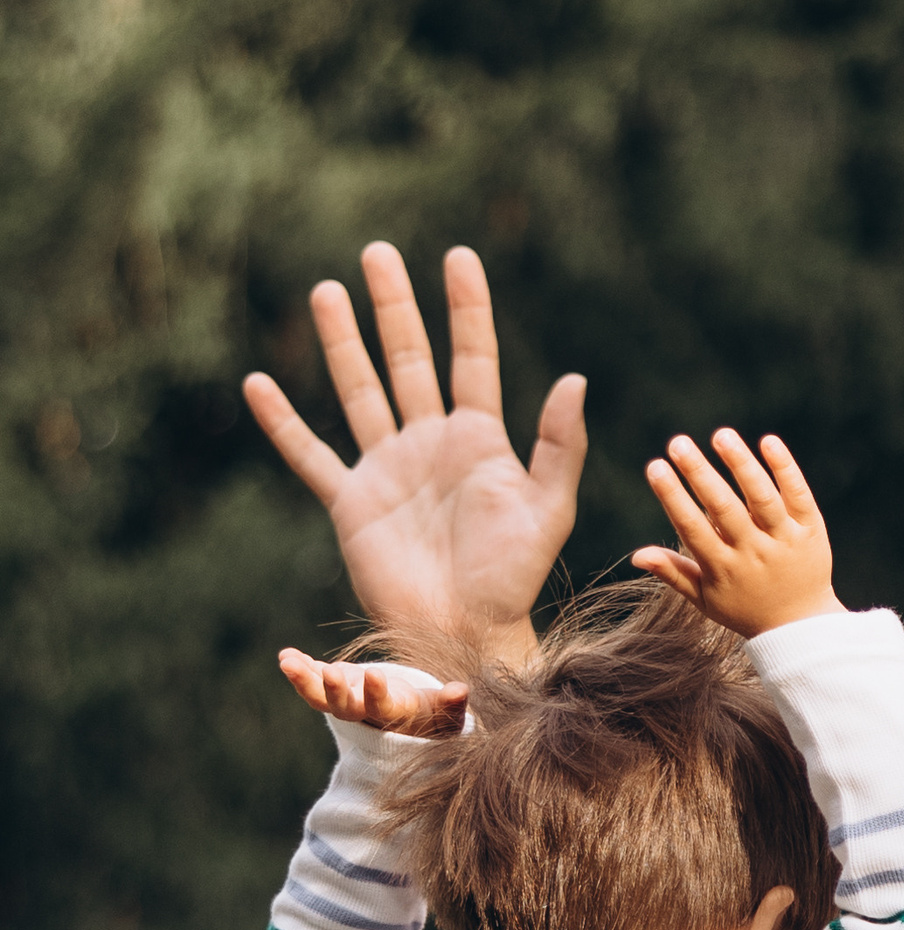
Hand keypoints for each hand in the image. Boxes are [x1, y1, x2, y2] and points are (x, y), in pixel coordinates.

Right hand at [244, 243, 585, 653]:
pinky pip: (310, 456)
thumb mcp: (547, 511)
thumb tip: (575, 378)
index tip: (458, 256)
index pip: (472, 358)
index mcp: (479, 442)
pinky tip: (258, 385)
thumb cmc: (512, 579)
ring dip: (342, 342)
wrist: (465, 633)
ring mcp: (388, 470)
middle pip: (408, 360)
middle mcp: (430, 445)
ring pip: (360, 391)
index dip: (467, 309)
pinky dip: (282, 423)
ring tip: (328, 290)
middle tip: (377, 252)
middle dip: (394, 307)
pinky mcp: (353, 504)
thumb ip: (559, 447)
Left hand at [276, 649, 468, 736]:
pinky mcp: (334, 689)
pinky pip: (311, 683)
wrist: (407, 720)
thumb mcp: (444, 711)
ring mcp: (345, 701)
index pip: (382, 708)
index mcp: (391, 715)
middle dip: (335, 691)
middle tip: (330, 674)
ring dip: (303, 681)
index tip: (376, 675)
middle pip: (344, 708)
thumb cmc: (431, 715)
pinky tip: (286, 655)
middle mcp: (364, 713)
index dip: (377, 695)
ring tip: (287, 661)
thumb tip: (461, 689)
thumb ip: (452, 703)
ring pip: (319, 698)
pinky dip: (299, 670)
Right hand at [635, 429, 839, 636]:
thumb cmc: (746, 610)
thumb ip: (674, 574)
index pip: (693, 529)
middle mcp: (754, 553)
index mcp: (724, 569)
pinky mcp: (811, 530)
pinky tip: (768, 442)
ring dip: (741, 465)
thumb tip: (637, 555)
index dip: (673, 498)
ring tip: (720, 436)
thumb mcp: (707, 600)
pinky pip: (799, 496)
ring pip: (762, 499)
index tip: (655, 467)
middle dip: (700, 474)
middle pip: (725, 509)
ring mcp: (785, 541)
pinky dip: (785, 469)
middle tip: (677, 443)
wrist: (802, 628)